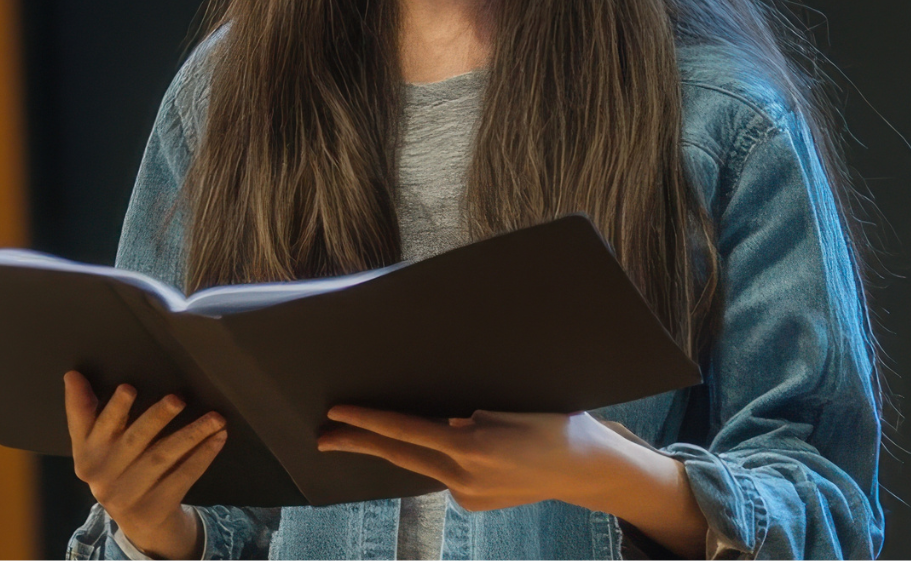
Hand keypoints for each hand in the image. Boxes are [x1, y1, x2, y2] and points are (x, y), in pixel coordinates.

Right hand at [64, 371, 226, 559]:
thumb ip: (84, 409)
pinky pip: (182, 477)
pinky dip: (202, 457)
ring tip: (215, 418)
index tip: (128, 388)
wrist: (137, 522)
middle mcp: (102, 477)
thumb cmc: (116, 468)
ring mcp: (128, 496)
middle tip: (177, 399)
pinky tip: (218, 439)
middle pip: (134, 441)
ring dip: (191, 435)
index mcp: (86, 454)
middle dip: (156, 418)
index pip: (95, 428)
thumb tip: (72, 375)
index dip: (112, 409)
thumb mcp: (95, 443)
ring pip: (163, 458)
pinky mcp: (155, 508)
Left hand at [318, 406, 706, 554]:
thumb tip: (443, 420)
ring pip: (422, 464)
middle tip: (322, 433)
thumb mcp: (513, 405)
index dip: (368, 421)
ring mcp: (468, 495)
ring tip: (362, 433)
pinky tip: (453, 443)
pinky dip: (439, 456)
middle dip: (358, 443)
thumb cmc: (556, 423)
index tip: (337, 413)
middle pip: (399, 455)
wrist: (588, 469)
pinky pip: (445, 472)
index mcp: (473, 447)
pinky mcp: (474, 504)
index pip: (406, 431)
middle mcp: (465, 476)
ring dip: (396, 448)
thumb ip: (471, 416)